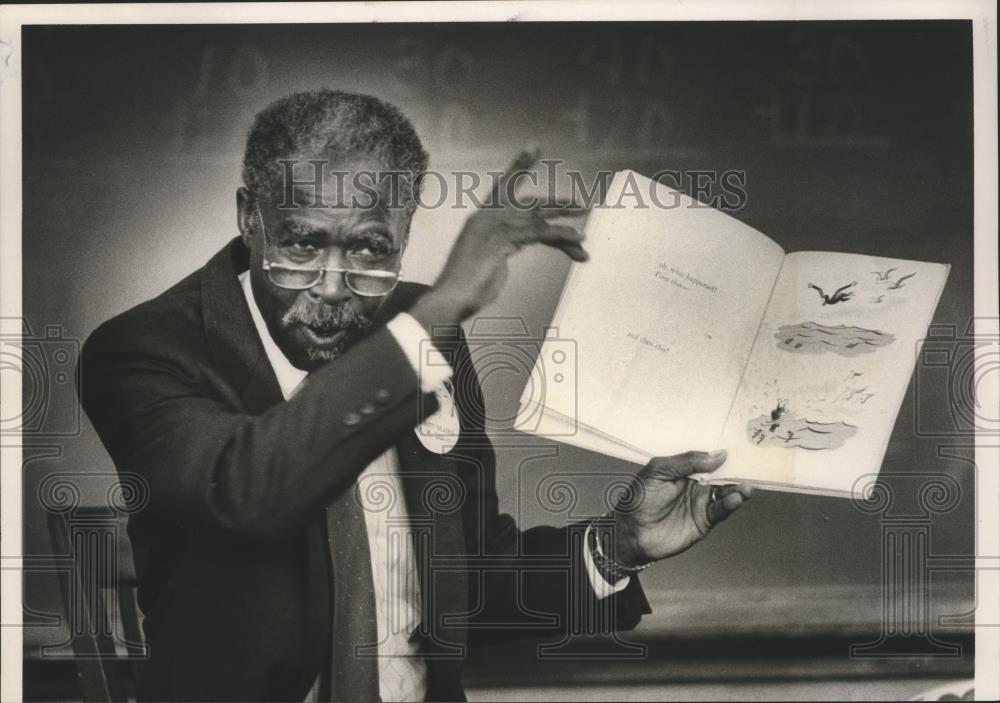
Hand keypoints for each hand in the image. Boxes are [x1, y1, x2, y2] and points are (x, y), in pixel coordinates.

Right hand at [411, 148, 587, 327]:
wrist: (451, 298)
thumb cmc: (468, 284)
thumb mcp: (491, 260)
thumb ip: (506, 244)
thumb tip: (522, 242)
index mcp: (482, 218)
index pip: (504, 186)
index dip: (519, 167)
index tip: (534, 147)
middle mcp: (487, 217)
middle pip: (528, 202)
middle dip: (556, 204)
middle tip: (581, 204)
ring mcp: (493, 227)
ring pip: (538, 217)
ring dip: (564, 219)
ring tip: (585, 224)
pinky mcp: (502, 240)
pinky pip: (539, 233)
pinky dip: (561, 235)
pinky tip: (577, 240)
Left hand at [606, 450, 752, 566]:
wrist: (631, 532)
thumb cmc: (639, 498)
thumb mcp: (659, 470)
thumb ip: (687, 461)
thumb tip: (718, 454)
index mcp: (685, 470)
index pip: (709, 459)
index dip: (723, 455)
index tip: (739, 449)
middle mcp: (697, 485)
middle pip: (722, 476)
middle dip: (736, 472)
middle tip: (750, 468)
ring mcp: (701, 503)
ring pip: (725, 493)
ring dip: (737, 489)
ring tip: (745, 487)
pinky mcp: (704, 521)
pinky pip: (720, 511)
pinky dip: (729, 504)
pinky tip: (735, 498)